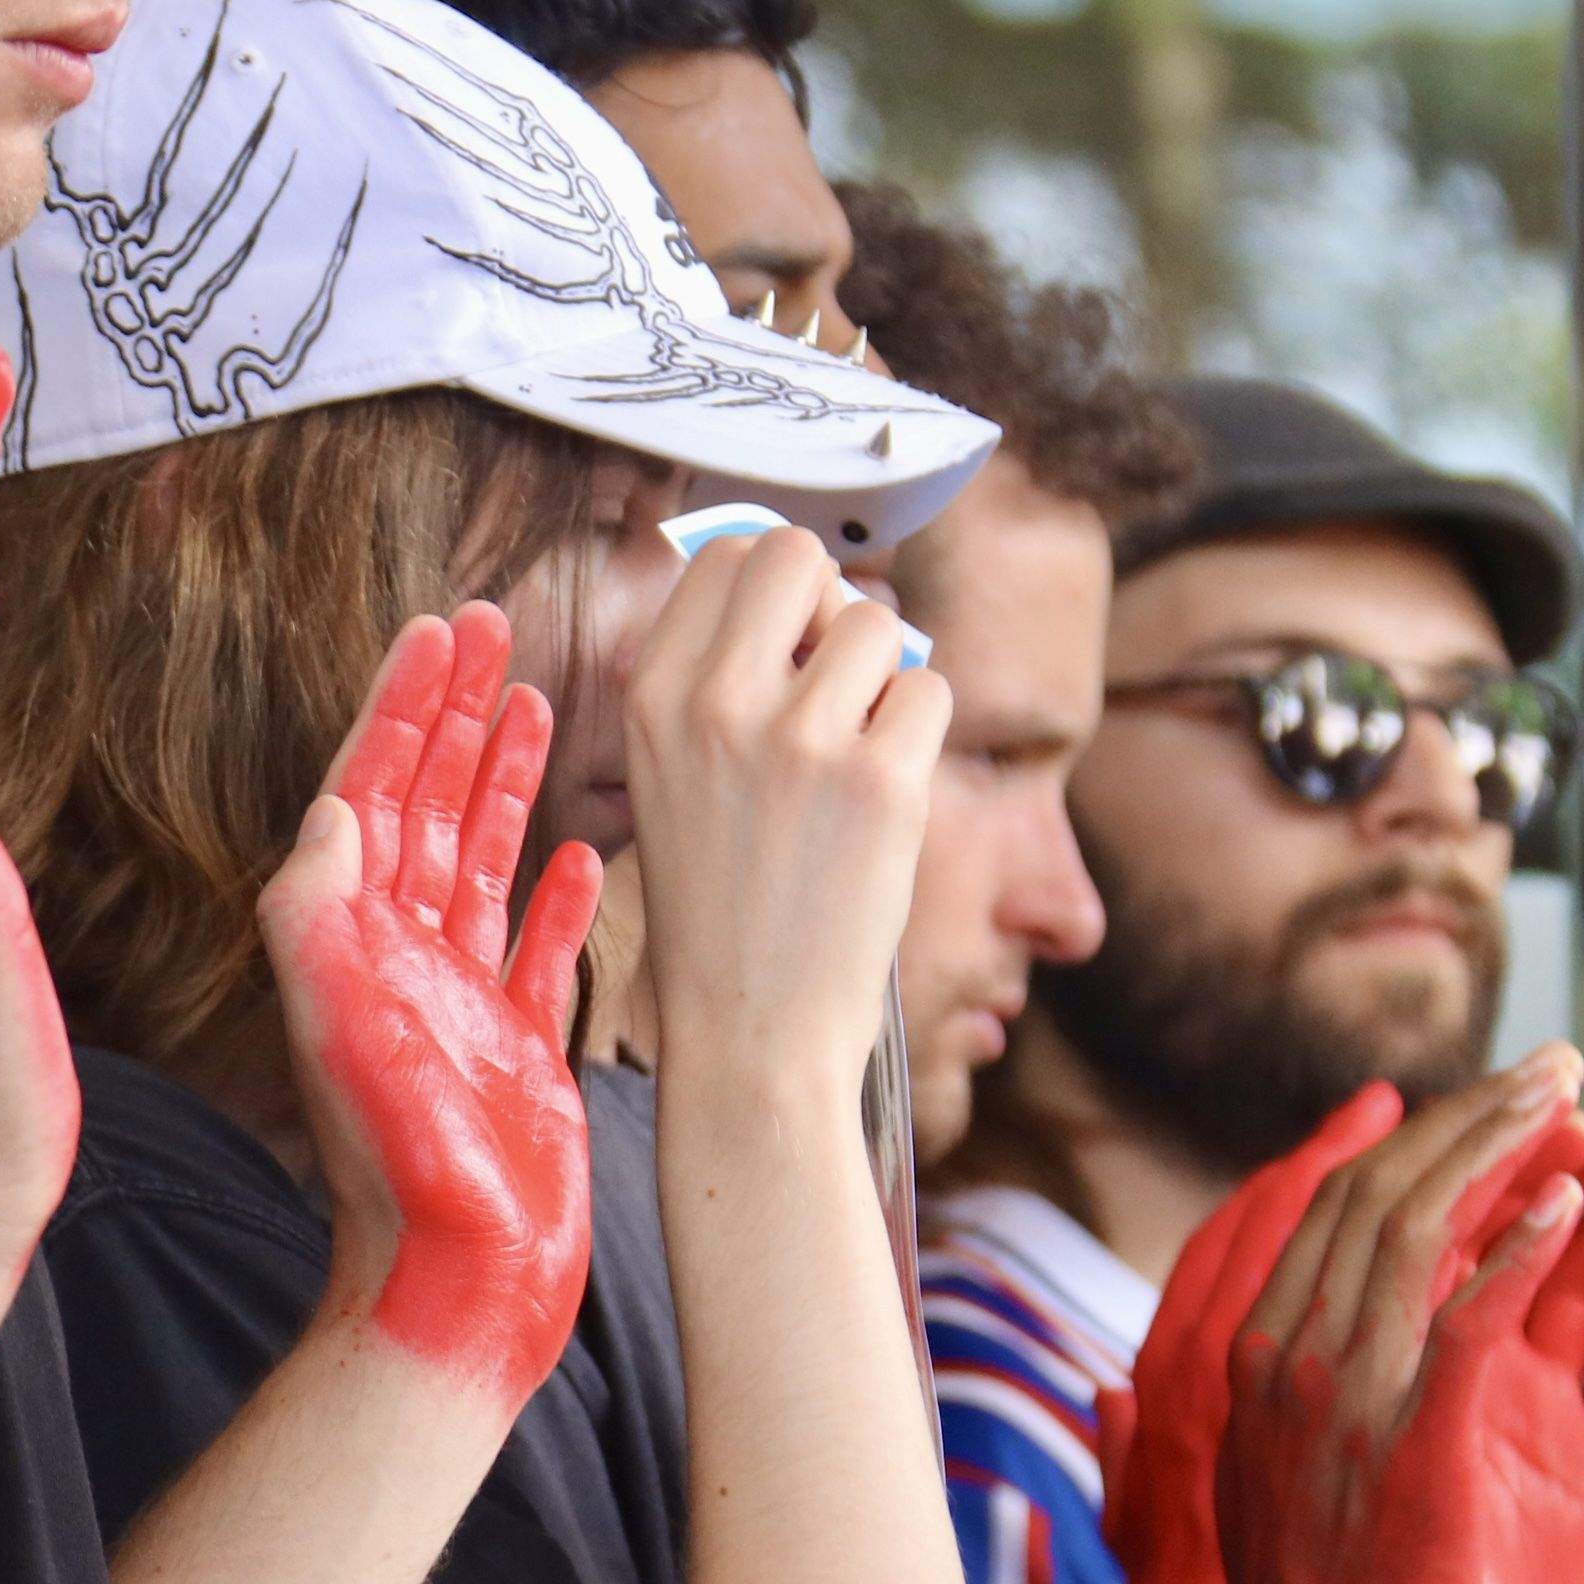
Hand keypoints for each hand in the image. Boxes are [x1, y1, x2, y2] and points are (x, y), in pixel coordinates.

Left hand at [263, 605, 606, 1396]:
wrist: (458, 1282)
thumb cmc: (396, 1161)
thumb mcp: (339, 1018)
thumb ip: (319, 908)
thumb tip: (333, 807)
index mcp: (353, 939)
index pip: (372, 788)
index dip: (401, 705)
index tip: (437, 629)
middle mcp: (401, 960)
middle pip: (426, 805)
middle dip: (455, 715)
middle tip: (490, 631)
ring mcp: (462, 1003)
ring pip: (482, 861)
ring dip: (504, 780)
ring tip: (535, 704)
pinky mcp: (520, 1050)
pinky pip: (541, 949)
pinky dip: (560, 893)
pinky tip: (584, 849)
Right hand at [619, 524, 949, 1097]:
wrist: (752, 1029)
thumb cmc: (722, 906)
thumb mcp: (670, 777)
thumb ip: (717, 677)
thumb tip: (815, 585)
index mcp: (652, 696)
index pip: (728, 556)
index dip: (776, 592)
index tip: (788, 648)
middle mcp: (716, 702)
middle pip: (800, 555)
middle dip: (831, 603)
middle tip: (833, 681)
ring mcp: (801, 739)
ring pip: (878, 621)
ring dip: (883, 678)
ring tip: (854, 757)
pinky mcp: (880, 781)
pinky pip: (931, 688)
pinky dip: (920, 734)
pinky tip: (884, 797)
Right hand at [1128, 1054, 1583, 1583]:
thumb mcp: (1227, 1498)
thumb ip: (1183, 1427)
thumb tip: (1116, 1396)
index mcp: (1246, 1356)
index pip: (1327, 1207)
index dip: (1408, 1140)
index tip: (1478, 1101)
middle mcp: (1285, 1354)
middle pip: (1378, 1192)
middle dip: (1475, 1116)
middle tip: (1557, 1071)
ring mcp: (1342, 1391)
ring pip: (1422, 1226)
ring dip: (1507, 1149)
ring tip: (1582, 1101)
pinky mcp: (1408, 1436)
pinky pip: (1467, 1313)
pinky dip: (1518, 1248)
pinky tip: (1572, 1202)